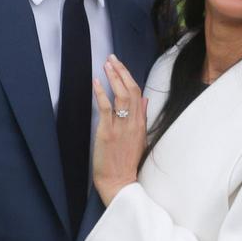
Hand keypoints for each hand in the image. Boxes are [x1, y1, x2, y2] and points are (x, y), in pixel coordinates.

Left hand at [92, 55, 147, 205]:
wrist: (120, 182)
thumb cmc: (127, 163)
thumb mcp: (140, 138)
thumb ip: (142, 117)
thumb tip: (145, 99)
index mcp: (141, 123)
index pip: (138, 93)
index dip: (129, 76)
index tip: (120, 65)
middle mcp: (133, 122)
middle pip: (131, 90)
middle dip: (121, 71)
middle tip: (112, 58)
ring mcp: (121, 127)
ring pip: (121, 95)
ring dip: (113, 77)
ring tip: (106, 64)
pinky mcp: (108, 132)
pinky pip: (106, 108)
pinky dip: (101, 93)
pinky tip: (96, 81)